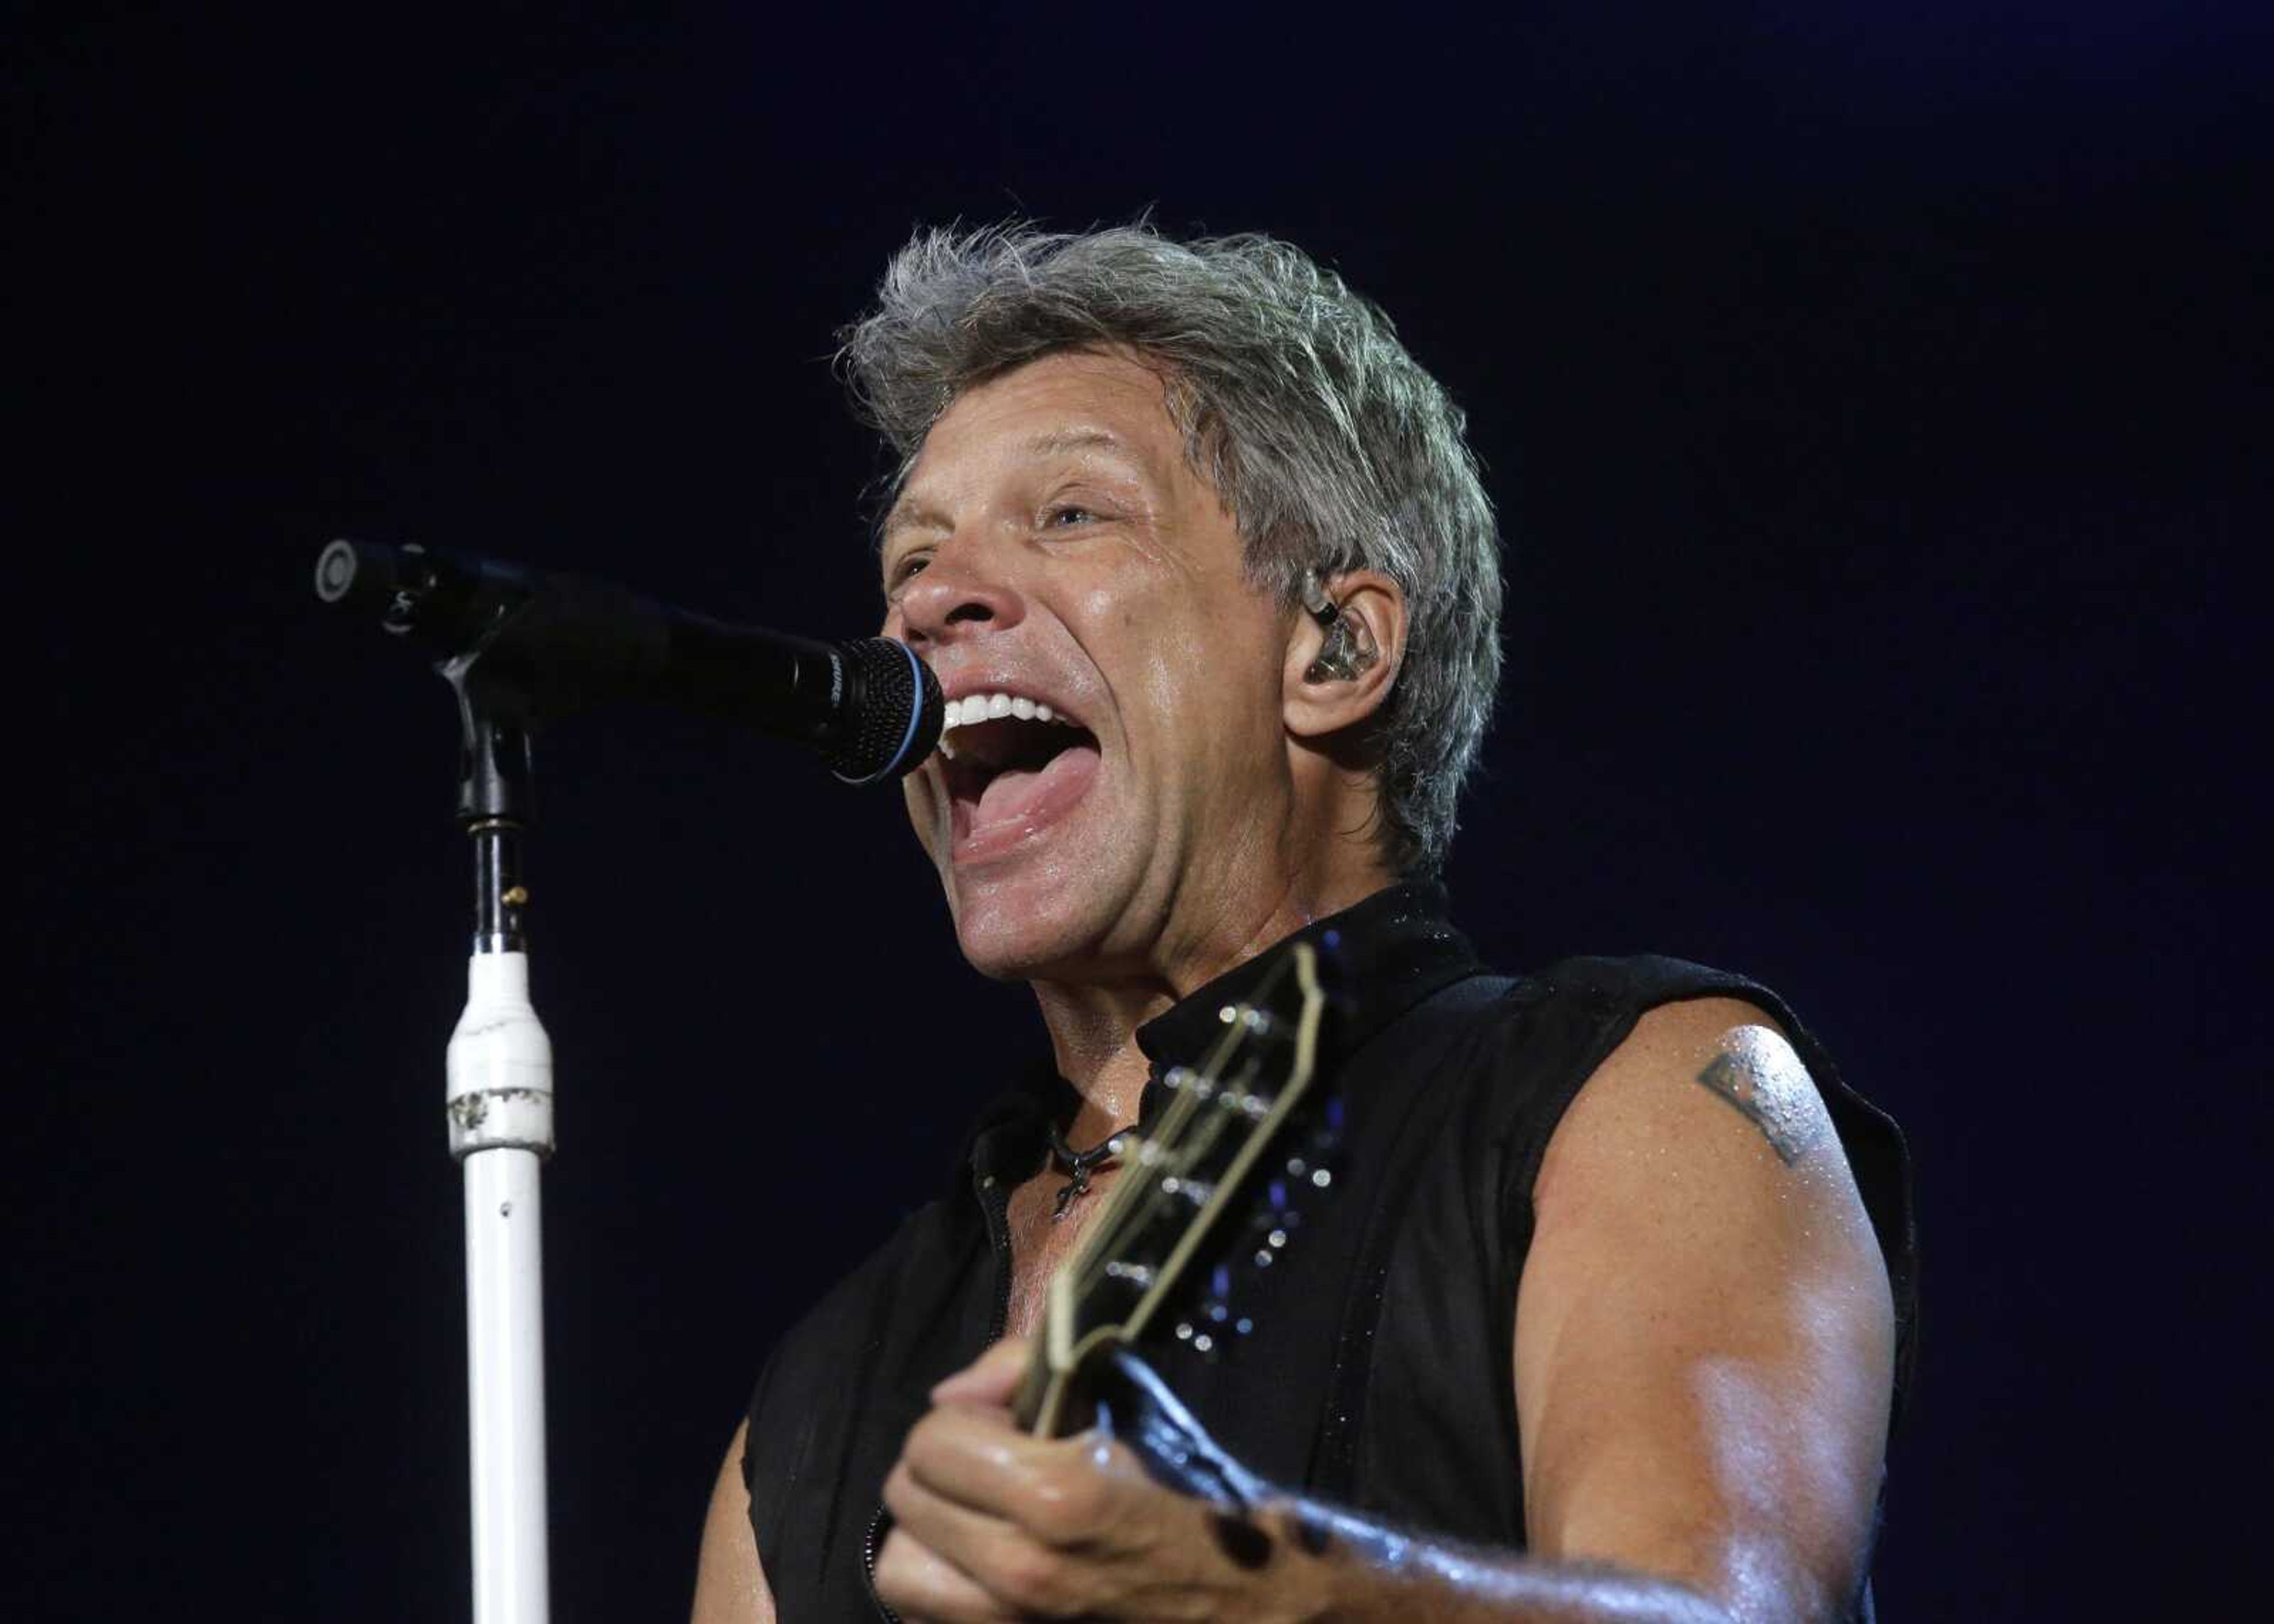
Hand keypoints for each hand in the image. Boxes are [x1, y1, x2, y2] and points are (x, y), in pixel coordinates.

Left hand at [874, 1338, 1324, 1622]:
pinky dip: (947, 1589)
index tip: (1001, 1421)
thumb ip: (1029, 1378)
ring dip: (930, 1538)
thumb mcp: (1131, 1411)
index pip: (932, 1441)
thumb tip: (950, 1397)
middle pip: (906, 1501)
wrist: (1263, 1609)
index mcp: (1056, 1497)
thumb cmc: (1205, 1499)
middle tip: (987, 1465)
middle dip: (940, 1470)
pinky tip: (988, 1569)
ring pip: (901, 1572)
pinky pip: (932, 1616)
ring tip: (977, 1521)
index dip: (962, 1419)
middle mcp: (1020, 1572)